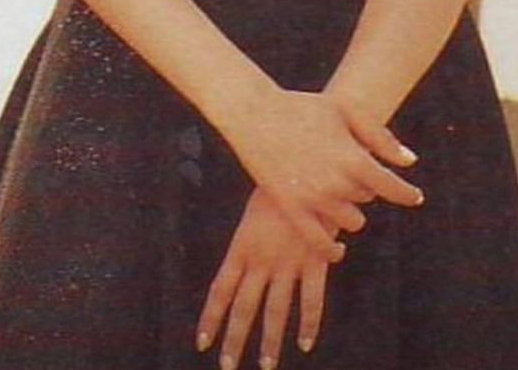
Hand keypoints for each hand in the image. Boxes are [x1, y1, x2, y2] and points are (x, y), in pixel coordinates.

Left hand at [196, 188, 334, 369]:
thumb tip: (242, 266)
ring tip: (265, 365)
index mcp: (242, 247)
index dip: (211, 318)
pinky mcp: (315, 261)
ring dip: (270, 341)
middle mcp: (262, 260)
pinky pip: (312, 301)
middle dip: (235, 340)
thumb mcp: (254, 213)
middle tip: (227, 366)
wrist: (307, 168)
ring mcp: (289, 263)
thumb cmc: (277, 184)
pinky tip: (305, 343)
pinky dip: (309, 324)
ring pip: (276, 312)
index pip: (220, 290)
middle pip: (244, 308)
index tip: (202, 342)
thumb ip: (250, 242)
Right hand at [224, 88, 421, 261]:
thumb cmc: (303, 107)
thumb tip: (411, 162)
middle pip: (368, 199)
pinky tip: (337, 249)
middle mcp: (337, 184)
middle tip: (351, 172)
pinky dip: (332, 250)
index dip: (408, 194)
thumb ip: (380, 137)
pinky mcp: (292, 210)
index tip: (416, 197)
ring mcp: (314, 200)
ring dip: (351, 211)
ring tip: (339, 195)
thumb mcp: (345, 111)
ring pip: (351, 222)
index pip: (393, 189)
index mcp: (353, 158)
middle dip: (366, 187)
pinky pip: (320, 243)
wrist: (256, 114)